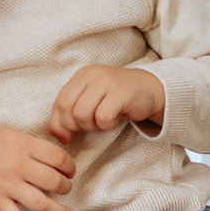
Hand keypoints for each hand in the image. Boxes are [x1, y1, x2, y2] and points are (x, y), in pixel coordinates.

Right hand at [0, 122, 76, 210]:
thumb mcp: (15, 135)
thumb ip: (37, 146)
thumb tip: (62, 156)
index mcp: (25, 146)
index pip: (59, 158)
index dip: (70, 167)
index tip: (70, 171)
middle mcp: (18, 166)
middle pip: (54, 182)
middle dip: (66, 188)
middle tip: (66, 188)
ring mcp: (7, 185)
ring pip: (41, 204)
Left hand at [48, 65, 165, 139]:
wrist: (151, 89)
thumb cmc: (118, 98)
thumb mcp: (92, 100)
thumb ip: (72, 112)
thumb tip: (58, 136)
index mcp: (81, 75)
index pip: (59, 102)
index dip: (60, 124)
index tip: (68, 136)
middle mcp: (92, 75)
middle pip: (68, 109)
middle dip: (77, 126)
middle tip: (92, 125)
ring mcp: (106, 82)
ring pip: (82, 114)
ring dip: (93, 125)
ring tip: (104, 120)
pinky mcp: (121, 93)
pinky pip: (102, 117)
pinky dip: (107, 124)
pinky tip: (116, 118)